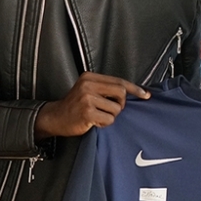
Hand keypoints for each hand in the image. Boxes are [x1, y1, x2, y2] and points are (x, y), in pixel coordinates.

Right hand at [34, 72, 149, 139]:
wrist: (55, 118)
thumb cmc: (75, 106)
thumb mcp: (88, 90)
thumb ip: (105, 88)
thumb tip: (132, 93)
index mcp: (90, 77)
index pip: (119, 81)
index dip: (135, 88)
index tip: (146, 94)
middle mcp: (88, 85)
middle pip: (121, 92)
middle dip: (121, 104)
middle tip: (111, 109)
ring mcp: (87, 99)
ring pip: (116, 109)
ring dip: (110, 116)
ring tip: (97, 115)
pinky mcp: (87, 112)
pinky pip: (109, 120)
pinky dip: (104, 123)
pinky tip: (94, 121)